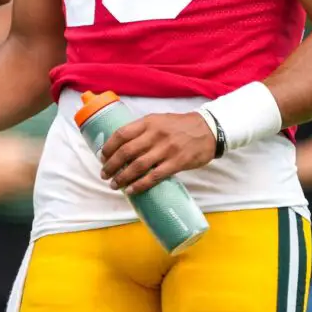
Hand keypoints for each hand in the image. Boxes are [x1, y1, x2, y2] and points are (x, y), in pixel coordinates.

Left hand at [99, 113, 215, 195]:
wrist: (208, 130)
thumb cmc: (180, 126)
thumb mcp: (159, 120)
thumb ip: (143, 130)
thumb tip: (122, 145)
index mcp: (149, 122)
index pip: (121, 134)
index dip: (109, 147)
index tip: (102, 157)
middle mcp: (155, 134)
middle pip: (126, 151)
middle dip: (111, 165)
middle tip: (104, 174)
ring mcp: (166, 149)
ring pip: (138, 166)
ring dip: (122, 177)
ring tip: (114, 185)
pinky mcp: (177, 163)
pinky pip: (154, 177)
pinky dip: (140, 185)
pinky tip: (131, 191)